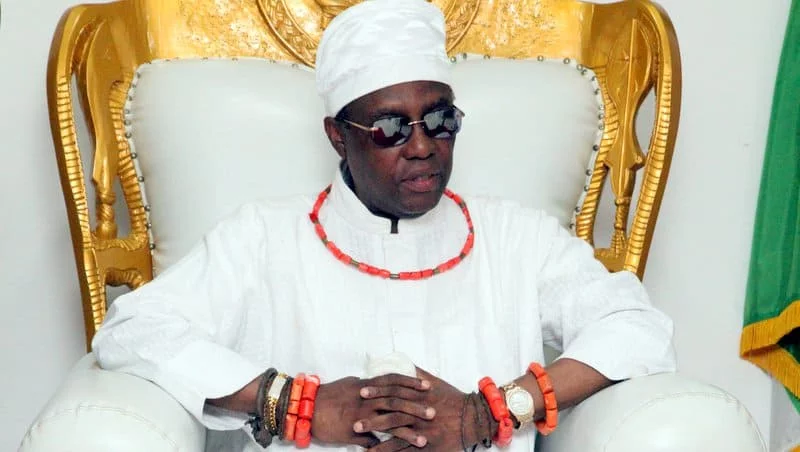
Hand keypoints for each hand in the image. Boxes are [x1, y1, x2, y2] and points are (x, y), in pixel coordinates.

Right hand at [312, 374, 435, 447]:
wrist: (304, 407)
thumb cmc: (326, 395)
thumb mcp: (349, 385)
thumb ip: (366, 387)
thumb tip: (378, 387)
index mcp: (365, 385)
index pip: (392, 381)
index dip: (411, 383)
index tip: (427, 386)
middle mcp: (365, 399)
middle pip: (396, 401)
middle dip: (416, 407)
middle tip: (433, 411)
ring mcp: (360, 416)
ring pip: (389, 422)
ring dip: (408, 431)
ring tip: (424, 438)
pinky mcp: (353, 432)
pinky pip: (373, 441)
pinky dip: (386, 447)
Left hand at [360, 368, 482, 451]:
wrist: (472, 417)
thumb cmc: (452, 398)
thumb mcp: (435, 382)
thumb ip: (417, 374)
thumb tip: (403, 363)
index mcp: (420, 395)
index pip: (395, 391)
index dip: (377, 391)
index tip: (362, 391)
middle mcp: (420, 413)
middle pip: (392, 414)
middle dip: (372, 417)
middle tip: (354, 420)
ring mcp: (424, 430)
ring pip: (397, 433)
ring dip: (377, 436)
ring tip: (360, 439)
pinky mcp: (428, 445)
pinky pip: (406, 450)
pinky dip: (389, 451)